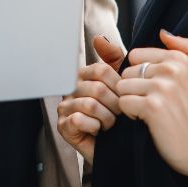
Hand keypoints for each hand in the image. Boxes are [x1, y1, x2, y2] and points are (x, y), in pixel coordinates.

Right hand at [56, 35, 125, 162]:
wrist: (118, 148)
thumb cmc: (119, 116)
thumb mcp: (120, 84)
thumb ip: (113, 58)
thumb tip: (99, 38)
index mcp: (84, 76)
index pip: (101, 70)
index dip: (118, 85)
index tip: (124, 98)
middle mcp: (71, 89)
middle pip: (97, 88)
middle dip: (115, 104)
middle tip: (119, 115)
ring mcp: (65, 108)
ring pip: (90, 104)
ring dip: (107, 117)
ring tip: (110, 124)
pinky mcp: (63, 126)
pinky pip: (80, 119)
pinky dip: (95, 127)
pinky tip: (98, 131)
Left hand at [116, 29, 187, 178]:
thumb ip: (187, 49)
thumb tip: (163, 32)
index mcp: (179, 59)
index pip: (137, 55)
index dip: (140, 74)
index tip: (154, 89)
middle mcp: (171, 69)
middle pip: (127, 71)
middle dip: (134, 88)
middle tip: (152, 104)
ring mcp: (161, 87)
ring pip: (123, 87)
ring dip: (131, 102)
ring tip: (149, 112)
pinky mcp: (152, 106)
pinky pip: (123, 103)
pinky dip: (130, 115)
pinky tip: (146, 121)